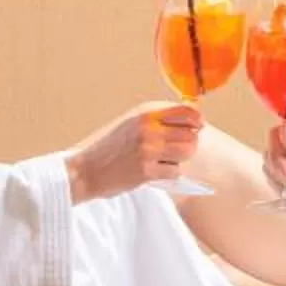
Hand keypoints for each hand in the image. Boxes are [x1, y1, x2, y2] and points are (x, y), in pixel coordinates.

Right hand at [66, 101, 203, 202]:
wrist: (87, 171)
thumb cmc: (110, 150)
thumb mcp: (130, 126)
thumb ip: (156, 122)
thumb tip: (190, 123)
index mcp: (145, 116)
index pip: (184, 111)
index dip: (197, 119)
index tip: (198, 126)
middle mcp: (148, 130)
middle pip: (190, 135)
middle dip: (189, 144)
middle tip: (177, 150)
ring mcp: (148, 151)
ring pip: (186, 152)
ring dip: (180, 159)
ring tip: (166, 161)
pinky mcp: (146, 171)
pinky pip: (175, 171)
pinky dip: (170, 173)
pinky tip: (156, 172)